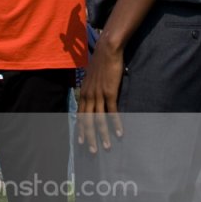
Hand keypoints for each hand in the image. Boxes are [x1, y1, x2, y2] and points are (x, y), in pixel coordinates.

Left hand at [77, 36, 123, 152]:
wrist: (107, 50)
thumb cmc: (101, 62)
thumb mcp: (91, 77)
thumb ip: (91, 88)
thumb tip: (92, 96)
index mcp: (84, 92)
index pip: (80, 115)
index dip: (80, 129)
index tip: (80, 142)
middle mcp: (89, 95)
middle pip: (87, 121)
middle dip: (89, 138)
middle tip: (92, 151)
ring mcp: (99, 94)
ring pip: (99, 119)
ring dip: (103, 135)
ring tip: (106, 148)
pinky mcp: (110, 92)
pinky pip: (112, 111)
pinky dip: (116, 124)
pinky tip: (119, 133)